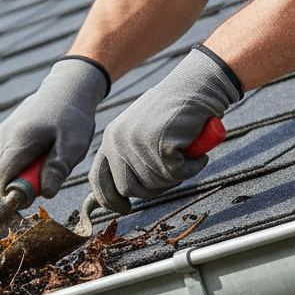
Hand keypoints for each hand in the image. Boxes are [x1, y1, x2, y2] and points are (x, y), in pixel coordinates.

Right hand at [0, 57, 109, 199]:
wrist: (68, 87)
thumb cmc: (73, 117)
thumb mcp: (73, 145)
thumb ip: (58, 170)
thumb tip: (46, 194)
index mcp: (18, 141)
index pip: (2, 179)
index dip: (15, 193)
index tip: (36, 193)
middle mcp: (5, 136)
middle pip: (4, 173)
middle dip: (25, 181)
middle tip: (51, 172)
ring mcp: (4, 131)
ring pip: (9, 163)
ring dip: (28, 168)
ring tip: (50, 154)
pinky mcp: (8, 129)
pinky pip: (12, 153)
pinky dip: (26, 157)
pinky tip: (45, 145)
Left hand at [89, 46, 241, 213]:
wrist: (195, 85)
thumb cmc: (173, 112)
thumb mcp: (140, 133)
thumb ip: (128, 157)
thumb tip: (122, 194)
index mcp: (109, 139)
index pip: (98, 179)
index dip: (110, 200)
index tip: (124, 208)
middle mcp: (117, 141)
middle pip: (129, 189)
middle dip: (153, 189)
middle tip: (173, 173)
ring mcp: (137, 143)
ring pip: (155, 184)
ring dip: (176, 176)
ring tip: (184, 154)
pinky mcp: (160, 145)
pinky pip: (177, 174)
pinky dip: (192, 167)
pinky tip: (196, 150)